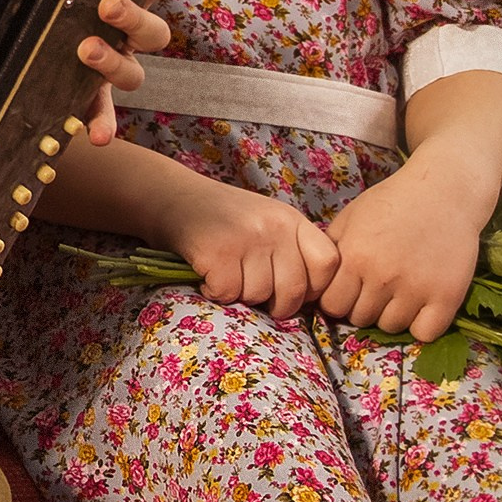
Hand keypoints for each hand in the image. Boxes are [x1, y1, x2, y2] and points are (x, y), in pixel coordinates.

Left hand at [57, 0, 181, 142]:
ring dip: (116, 65)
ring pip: (134, 75)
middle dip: (135, 18)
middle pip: (155, 33)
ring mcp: (110, 63)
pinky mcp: (84, 92)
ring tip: (86, 50)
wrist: (11, 5)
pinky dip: (103, 125)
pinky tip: (95, 137)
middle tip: (106, 4)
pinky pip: (100, 112)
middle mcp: (128, 30)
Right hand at [163, 174, 341, 319]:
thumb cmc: (223, 217)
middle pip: (295, 290)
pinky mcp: (218, 252)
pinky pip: (228, 293)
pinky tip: (208, 276)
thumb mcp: (268, 221)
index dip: (314, 288)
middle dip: (276, 305)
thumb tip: (310, 297)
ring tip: (227, 275)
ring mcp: (246, 238)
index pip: (328, 264)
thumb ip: (292, 249)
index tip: (295, 291)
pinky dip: (215, 292)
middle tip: (255, 294)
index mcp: (292, 219)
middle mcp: (274, 226)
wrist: (173, 197)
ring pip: (259, 295)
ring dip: (240, 295)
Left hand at [319, 165, 479, 341]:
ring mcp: (416, 288)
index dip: (338, 299)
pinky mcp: (447, 296)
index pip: (332, 305)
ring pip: (390, 326)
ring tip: (401, 290)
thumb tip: (312, 282)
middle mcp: (382, 276)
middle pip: (359, 318)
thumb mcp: (351, 217)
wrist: (445, 189)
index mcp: (355, 256)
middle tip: (378, 286)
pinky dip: (421, 325)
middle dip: (363, 306)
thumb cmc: (393, 201)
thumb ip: (329, 250)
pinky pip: (424, 333)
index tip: (350, 288)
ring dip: (392, 314)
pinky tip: (422, 305)